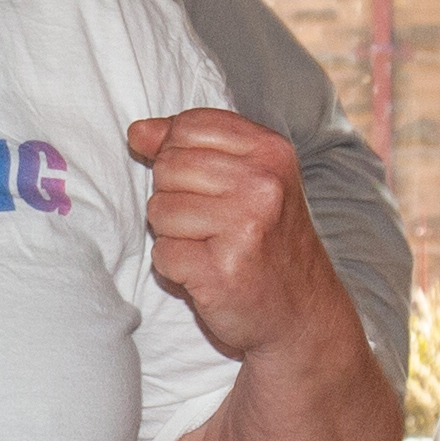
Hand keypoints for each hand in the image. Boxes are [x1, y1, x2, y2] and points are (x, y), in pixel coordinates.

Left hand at [123, 108, 344, 361]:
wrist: (302, 313)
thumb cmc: (266, 242)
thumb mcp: (246, 180)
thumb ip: (190, 147)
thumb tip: (137, 131)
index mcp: (270, 151)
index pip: (187, 127)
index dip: (179, 156)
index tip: (205, 187)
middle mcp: (262, 184)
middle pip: (168, 167)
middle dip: (175, 198)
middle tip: (211, 226)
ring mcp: (244, 227)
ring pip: (159, 211)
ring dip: (174, 235)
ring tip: (211, 249)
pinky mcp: (222, 270)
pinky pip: (162, 254)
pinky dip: (175, 268)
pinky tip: (207, 272)